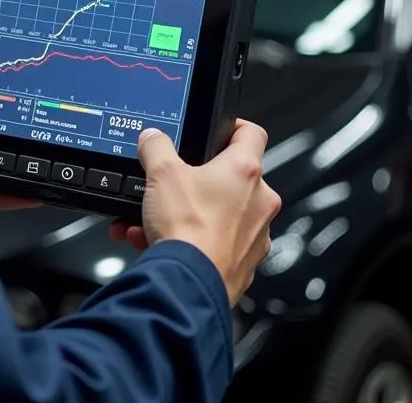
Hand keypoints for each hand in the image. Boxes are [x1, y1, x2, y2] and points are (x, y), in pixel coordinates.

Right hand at [111, 120, 280, 305]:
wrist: (189, 284)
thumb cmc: (187, 230)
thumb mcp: (160, 173)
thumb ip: (156, 146)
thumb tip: (153, 138)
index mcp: (245, 171)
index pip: (251, 133)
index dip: (233, 126)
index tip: (218, 130)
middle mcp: (259, 202)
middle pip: (229, 177)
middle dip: (195, 181)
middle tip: (170, 185)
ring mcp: (255, 235)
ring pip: (218, 213)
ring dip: (186, 213)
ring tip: (152, 220)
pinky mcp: (244, 263)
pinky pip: (215, 243)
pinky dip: (190, 240)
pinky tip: (158, 241)